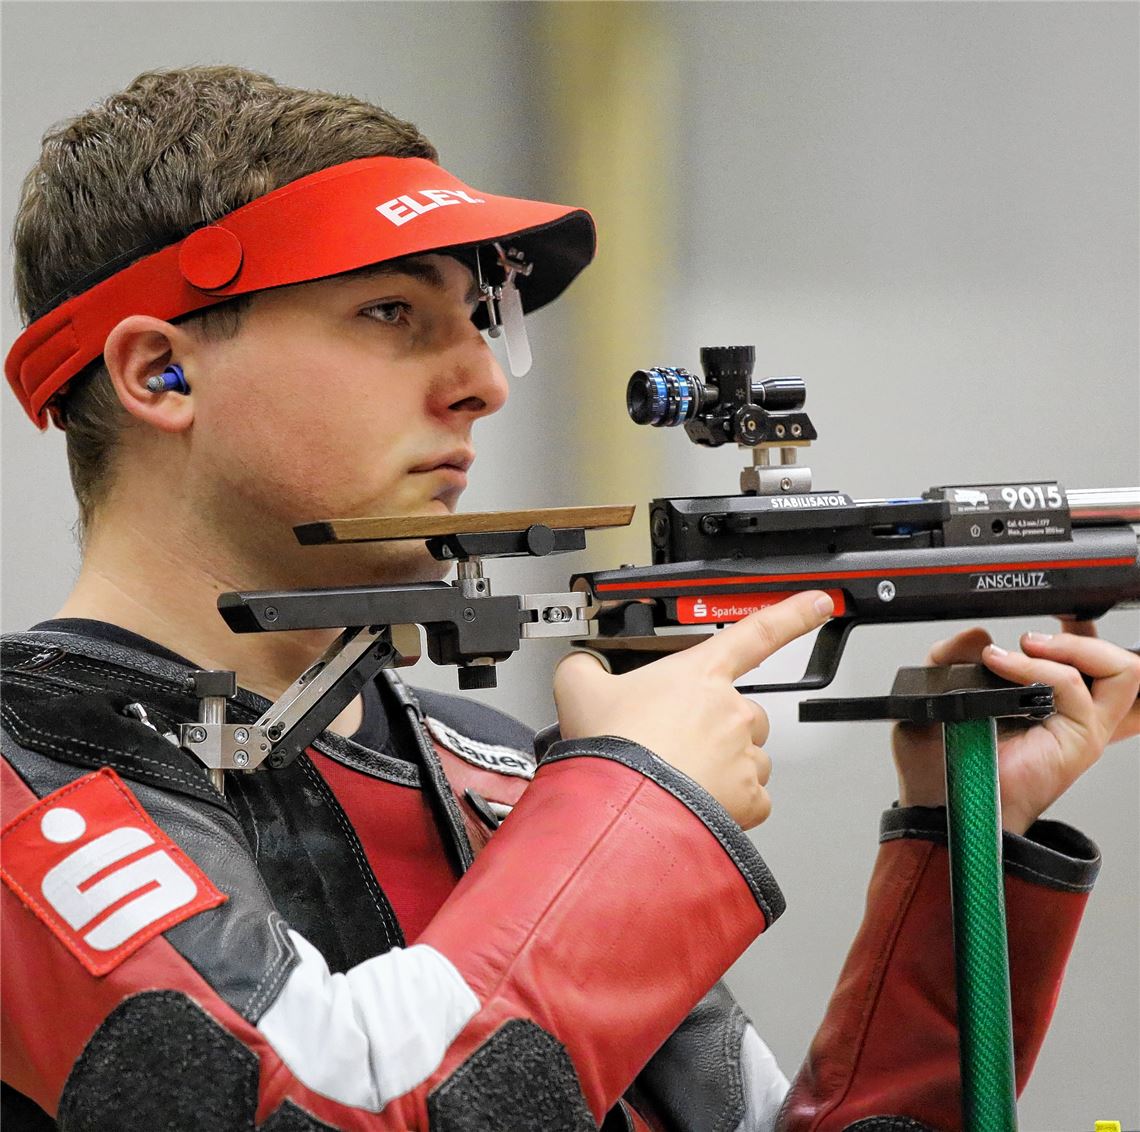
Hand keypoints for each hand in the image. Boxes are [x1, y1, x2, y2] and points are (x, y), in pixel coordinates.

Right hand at [554, 590, 834, 829]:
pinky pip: (750, 799)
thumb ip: (583, 667)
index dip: (793, 613)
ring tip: (679, 778)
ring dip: (723, 765)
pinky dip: (729, 804)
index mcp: (699, 674)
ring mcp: (744, 755)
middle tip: (675, 744)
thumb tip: (580, 666)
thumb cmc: (612, 752)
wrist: (624, 812)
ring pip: (748, 757)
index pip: (757, 632)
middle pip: (742, 711)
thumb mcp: (578, 690)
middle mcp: (731, 711)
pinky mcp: (749, 799)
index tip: (820, 603)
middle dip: (716, 727)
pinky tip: (695, 803)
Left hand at [892, 625, 1139, 834]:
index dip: (1081, 636)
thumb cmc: (939, 763)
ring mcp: (1078, 727)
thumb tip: (978, 634)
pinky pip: (1074, 687)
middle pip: (1122, 665)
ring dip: (1073, 645)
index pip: (1090, 663)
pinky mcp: (1077, 742)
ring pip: (1121, 670)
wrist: (937, 800)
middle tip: (1039, 635)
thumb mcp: (935, 694)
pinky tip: (1003, 663)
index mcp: (1046, 703)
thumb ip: (949, 657)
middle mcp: (1072, 715)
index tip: (1050, 617)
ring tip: (1029, 646)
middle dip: (1088, 634)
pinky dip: (1039, 666)